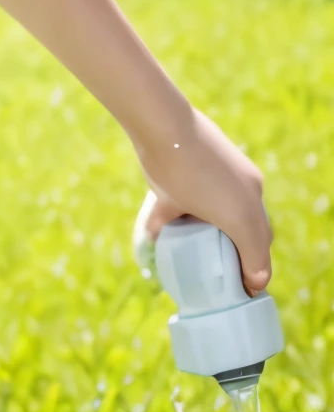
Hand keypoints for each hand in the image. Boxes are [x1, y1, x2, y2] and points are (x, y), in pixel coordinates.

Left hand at [135, 106, 271, 294]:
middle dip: (254, 256)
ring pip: (257, 215)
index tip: (247, 288)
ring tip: (230, 239)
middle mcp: (252, 200)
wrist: (167, 123)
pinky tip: (222, 207)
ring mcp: (249, 180)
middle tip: (240, 270)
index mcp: (240, 218)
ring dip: (249, 230)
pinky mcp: (242, 164)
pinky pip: (249, 195)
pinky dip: (241, 208)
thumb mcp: (164, 204)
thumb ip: (162, 226)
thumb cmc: (166, 169)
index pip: (257, 259)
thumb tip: (149, 240)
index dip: (253, 277)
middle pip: (262, 237)